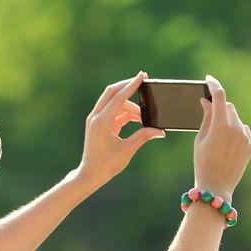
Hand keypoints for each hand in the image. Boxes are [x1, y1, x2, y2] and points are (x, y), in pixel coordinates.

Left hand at [74, 70, 164, 187]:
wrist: (90, 174)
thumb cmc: (106, 165)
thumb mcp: (127, 150)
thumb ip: (143, 136)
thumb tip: (160, 131)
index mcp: (101, 121)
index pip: (118, 97)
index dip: (131, 86)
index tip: (142, 76)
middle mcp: (96, 117)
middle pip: (112, 93)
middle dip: (128, 87)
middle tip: (143, 83)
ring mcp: (96, 119)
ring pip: (115, 103)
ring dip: (130, 106)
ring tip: (144, 118)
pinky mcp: (99, 124)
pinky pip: (114, 111)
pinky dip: (126, 114)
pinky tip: (138, 119)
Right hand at [193, 74, 250, 199]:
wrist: (216, 186)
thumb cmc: (202, 162)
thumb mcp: (200, 138)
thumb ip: (206, 117)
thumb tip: (207, 101)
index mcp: (220, 125)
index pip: (219, 96)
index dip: (213, 84)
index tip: (209, 79)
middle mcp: (235, 128)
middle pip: (228, 106)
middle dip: (219, 108)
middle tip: (210, 117)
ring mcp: (245, 136)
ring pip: (236, 119)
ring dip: (227, 121)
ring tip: (218, 139)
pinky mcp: (250, 144)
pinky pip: (243, 130)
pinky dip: (235, 131)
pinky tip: (227, 145)